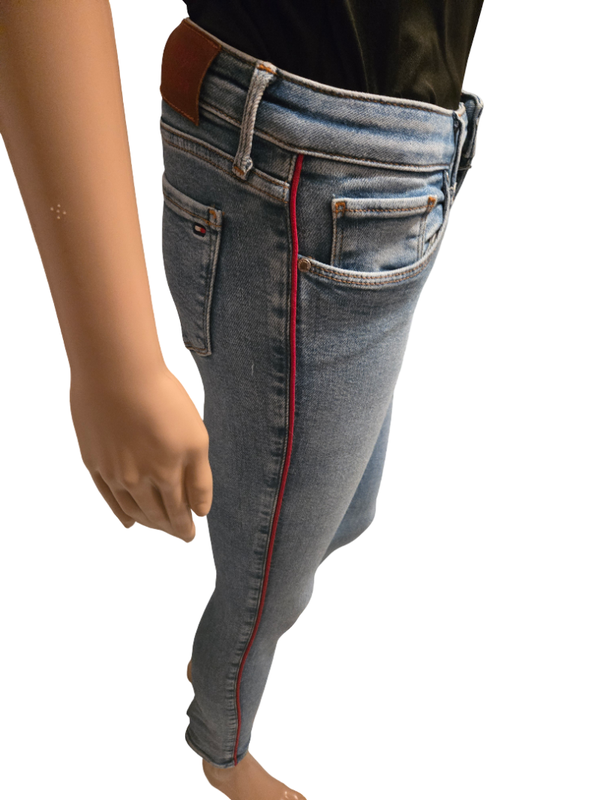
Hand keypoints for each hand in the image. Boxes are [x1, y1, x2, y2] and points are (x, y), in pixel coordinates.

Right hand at [69, 366, 211, 541]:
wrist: (117, 373)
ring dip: (147, 521)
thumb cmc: (162, 398)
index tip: (189, 535)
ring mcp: (113, 472)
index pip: (178, 512)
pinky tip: (128, 520)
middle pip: (156, 513)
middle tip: (179, 535)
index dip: (184, 526)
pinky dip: (120, 512)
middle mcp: (138, 480)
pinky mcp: (93, 461)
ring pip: (132, 508)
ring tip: (157, 526)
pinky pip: (108, 496)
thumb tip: (200, 512)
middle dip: (169, 527)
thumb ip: (200, 480)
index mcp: (167, 474)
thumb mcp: (196, 438)